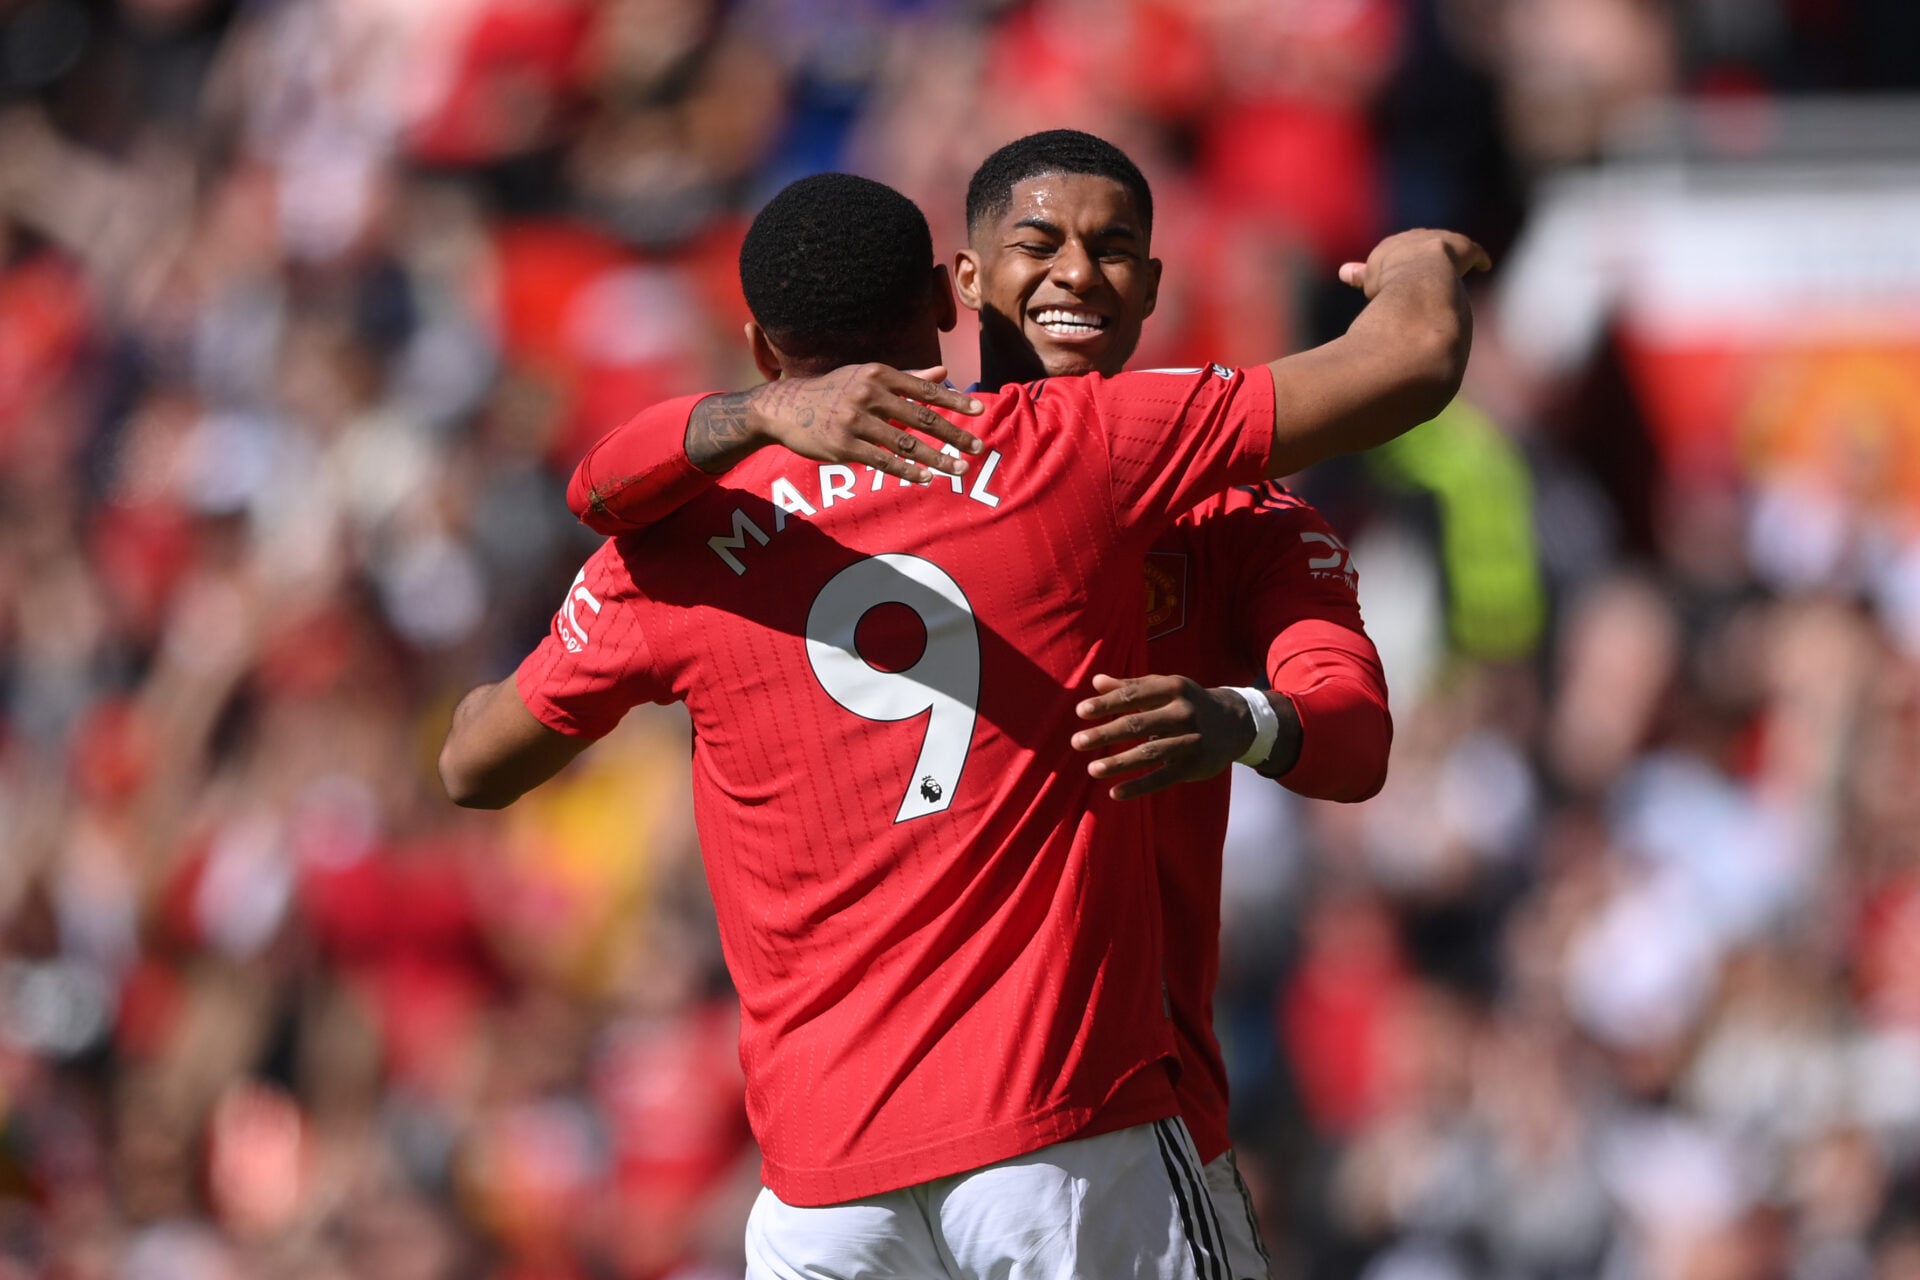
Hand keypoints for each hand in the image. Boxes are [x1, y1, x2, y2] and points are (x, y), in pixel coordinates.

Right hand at [749, 363, 984, 482]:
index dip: (954, 400)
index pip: (924, 389)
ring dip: (937, 459)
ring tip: (959, 469)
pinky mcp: (843, 446)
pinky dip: (907, 471)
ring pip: (906, 444)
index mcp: (877, 375)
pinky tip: (926, 478)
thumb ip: (905, 377)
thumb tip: (942, 373)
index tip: (979, 410)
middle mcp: (868, 395)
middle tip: (979, 448)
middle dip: (954, 435)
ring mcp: (855, 421)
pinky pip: (883, 461)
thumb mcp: (864, 377)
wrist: (784, 408)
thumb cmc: (832, 391)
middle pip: (922, 418)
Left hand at [1070, 674, 1254, 800]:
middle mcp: (1184, 712)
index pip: (1135, 695)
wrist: (1236, 723)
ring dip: (1119, 762)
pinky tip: (1115, 793)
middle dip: (1106, 733)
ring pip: (1150, 753)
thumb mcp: (1166, 687)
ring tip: (1092, 769)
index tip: (1081, 711)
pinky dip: (1139, 786)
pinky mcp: (1195, 765)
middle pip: (1139, 724)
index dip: (1107, 703)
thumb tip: (1096, 681)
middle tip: (1077, 742)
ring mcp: (1192, 739)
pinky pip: (1163, 778)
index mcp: (1173, 688)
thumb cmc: (1188, 702)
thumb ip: (1132, 686)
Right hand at [1338, 229, 1490, 297]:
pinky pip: (1474, 253)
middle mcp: (1415, 237)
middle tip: (1434, 266)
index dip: (1399, 262)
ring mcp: (1440, 240)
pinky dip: (1479, 259)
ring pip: (1447, 246)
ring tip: (1457, 268)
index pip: (1395, 251)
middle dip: (1425, 253)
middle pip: (1421, 243)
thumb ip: (1361, 275)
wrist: (1417, 280)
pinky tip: (1485, 266)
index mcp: (1390, 246)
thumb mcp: (1371, 281)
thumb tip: (1344, 270)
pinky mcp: (1464, 248)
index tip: (1404, 271)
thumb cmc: (1389, 287)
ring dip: (1451, 256)